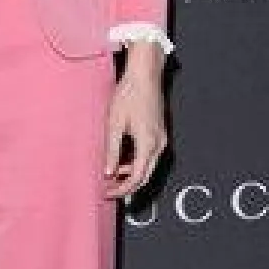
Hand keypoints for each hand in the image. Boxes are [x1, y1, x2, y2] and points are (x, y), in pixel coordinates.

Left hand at [102, 51, 168, 200]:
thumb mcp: (114, 124)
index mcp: (148, 144)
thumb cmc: (129, 95)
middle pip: (145, 176)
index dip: (122, 189)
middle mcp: (158, 144)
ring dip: (131, 174)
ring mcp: (161, 139)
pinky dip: (137, 163)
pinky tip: (123, 161)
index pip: (136, 177)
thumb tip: (108, 172)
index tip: (107, 193)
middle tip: (110, 191)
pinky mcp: (159, 133)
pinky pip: (150, 156)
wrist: (145, 75)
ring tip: (112, 175)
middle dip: (128, 186)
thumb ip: (112, 151)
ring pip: (148, 166)